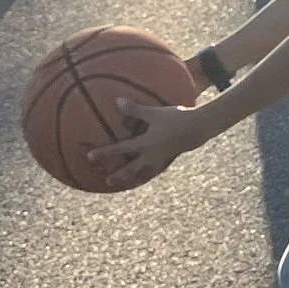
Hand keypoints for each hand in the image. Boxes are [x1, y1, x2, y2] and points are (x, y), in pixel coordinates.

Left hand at [87, 97, 204, 186]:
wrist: (198, 128)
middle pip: (131, 169)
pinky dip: (150, 174)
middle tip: (107, 181)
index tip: (90, 157)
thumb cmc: (175, 119)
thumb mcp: (154, 113)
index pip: (119, 150)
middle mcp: (150, 156)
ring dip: (135, 180)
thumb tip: (116, 102)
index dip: (104, 153)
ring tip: (129, 185)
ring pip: (145, 173)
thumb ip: (135, 109)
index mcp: (144, 145)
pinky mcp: (170, 158)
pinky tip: (149, 174)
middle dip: (119, 175)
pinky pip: (156, 170)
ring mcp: (161, 159)